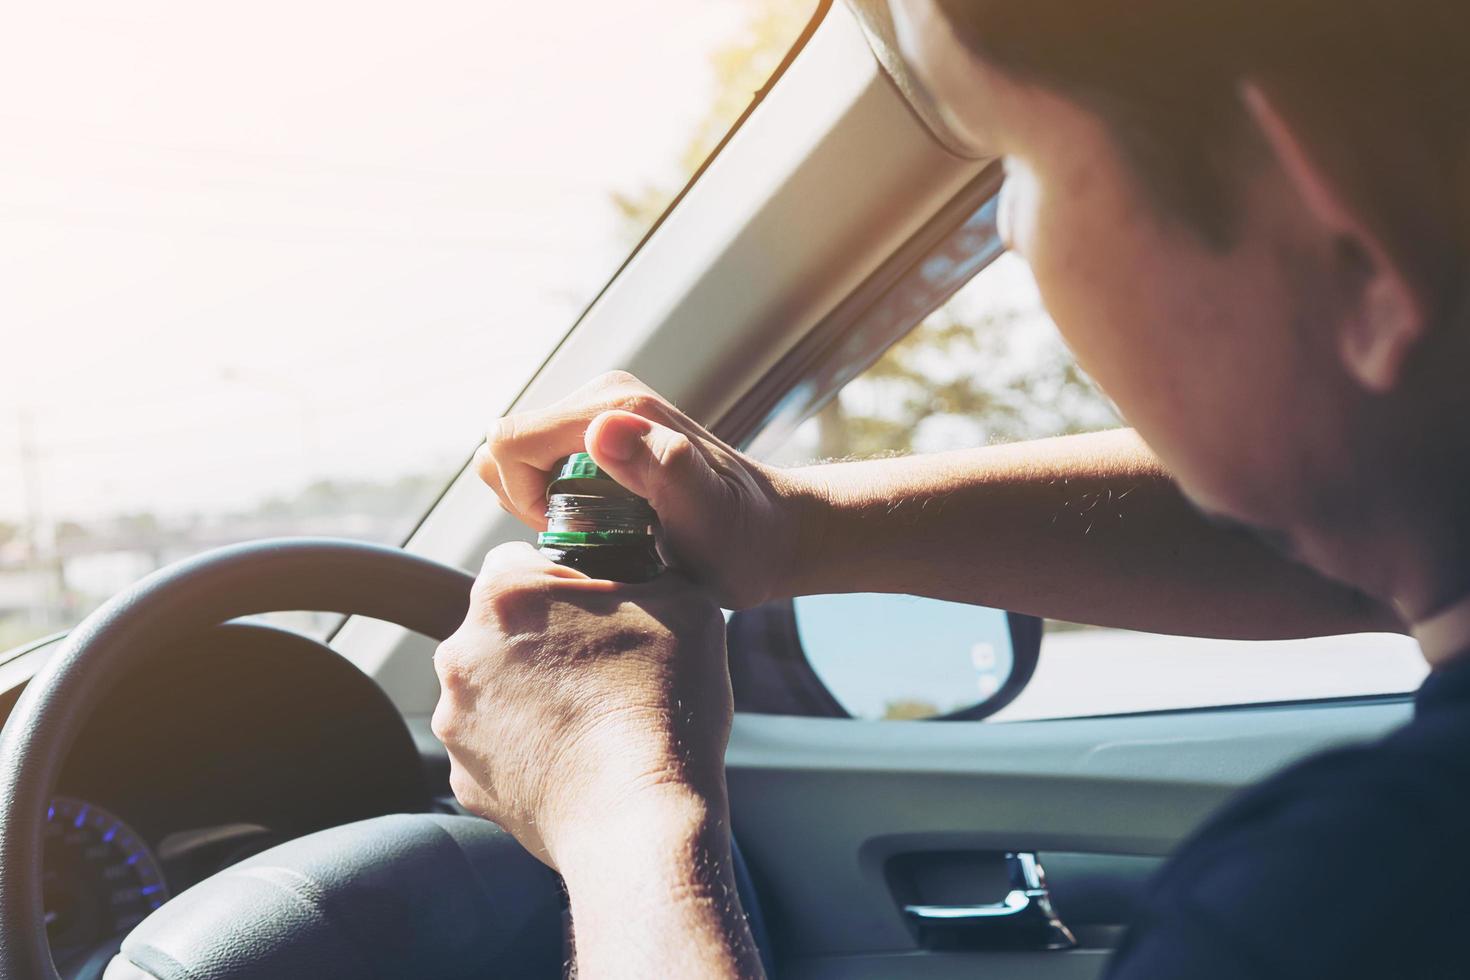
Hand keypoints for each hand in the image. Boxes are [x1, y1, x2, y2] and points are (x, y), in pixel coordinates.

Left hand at [430, 541, 731, 867]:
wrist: (640, 819)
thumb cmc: (664, 703)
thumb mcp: (687, 604)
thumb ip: (653, 574)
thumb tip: (651, 576)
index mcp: (506, 594)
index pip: (518, 557)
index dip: (563, 577)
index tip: (597, 604)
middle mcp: (462, 653)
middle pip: (501, 627)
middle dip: (543, 639)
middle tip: (602, 666)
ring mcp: (456, 721)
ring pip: (495, 689)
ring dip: (532, 695)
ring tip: (592, 721)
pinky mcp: (463, 780)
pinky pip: (496, 748)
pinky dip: (528, 750)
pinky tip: (575, 761)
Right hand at [475, 371, 815, 608]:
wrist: (775, 535)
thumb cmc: (743, 538)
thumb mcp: (707, 514)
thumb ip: (664, 468)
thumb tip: (602, 429)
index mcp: (615, 407)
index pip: (509, 441)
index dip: (521, 495)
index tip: (572, 529)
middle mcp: (604, 398)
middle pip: (507, 446)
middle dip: (523, 497)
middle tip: (583, 533)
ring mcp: (603, 414)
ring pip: (519, 456)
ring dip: (538, 499)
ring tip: (597, 529)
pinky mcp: (605, 434)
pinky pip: (541, 463)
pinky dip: (552, 497)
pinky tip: (602, 522)